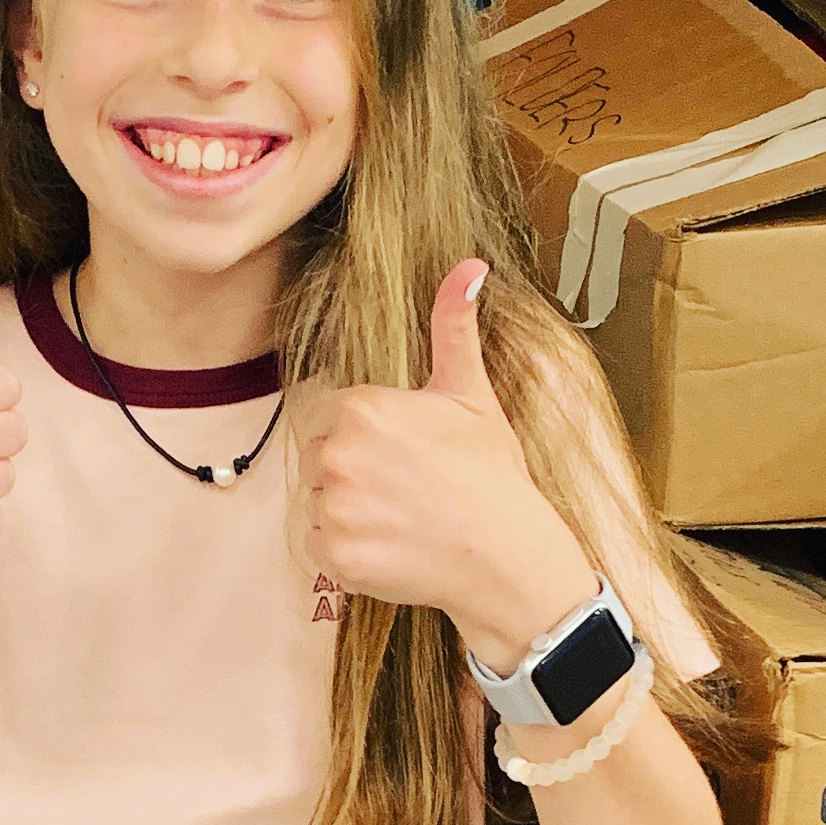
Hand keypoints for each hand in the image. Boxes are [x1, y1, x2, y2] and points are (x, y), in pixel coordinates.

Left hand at [295, 261, 596, 665]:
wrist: (506, 554)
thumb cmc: (490, 474)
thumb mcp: (471, 393)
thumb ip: (453, 328)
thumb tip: (469, 267)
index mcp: (361, 408)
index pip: (331, 417)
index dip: (366, 438)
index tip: (403, 456)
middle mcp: (338, 454)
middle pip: (319, 459)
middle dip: (352, 473)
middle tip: (405, 490)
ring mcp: (334, 508)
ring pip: (318, 503)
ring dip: (348, 513)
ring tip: (399, 519)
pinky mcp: (335, 557)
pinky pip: (321, 548)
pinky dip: (347, 553)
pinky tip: (390, 547)